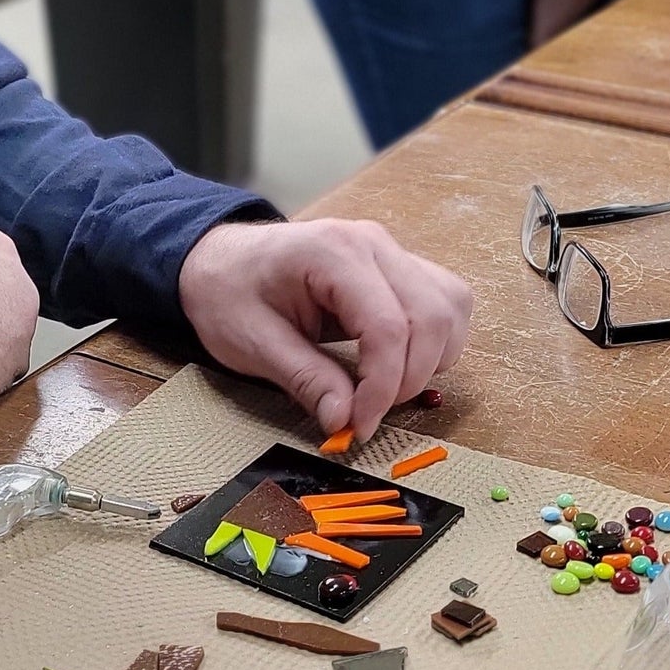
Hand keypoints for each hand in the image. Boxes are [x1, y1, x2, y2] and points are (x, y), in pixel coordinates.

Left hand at [178, 219, 471, 441]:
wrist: (220, 260)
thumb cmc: (230, 292)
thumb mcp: (253, 343)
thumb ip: (305, 380)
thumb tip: (345, 421)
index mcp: (332, 252)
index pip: (387, 326)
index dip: (383, 387)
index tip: (359, 426)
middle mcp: (372, 243)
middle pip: (431, 316)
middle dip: (409, 378)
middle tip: (369, 413)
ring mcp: (390, 250)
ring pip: (449, 306)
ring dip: (432, 359)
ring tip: (386, 389)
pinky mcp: (398, 266)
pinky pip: (444, 301)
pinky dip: (436, 341)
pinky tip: (401, 363)